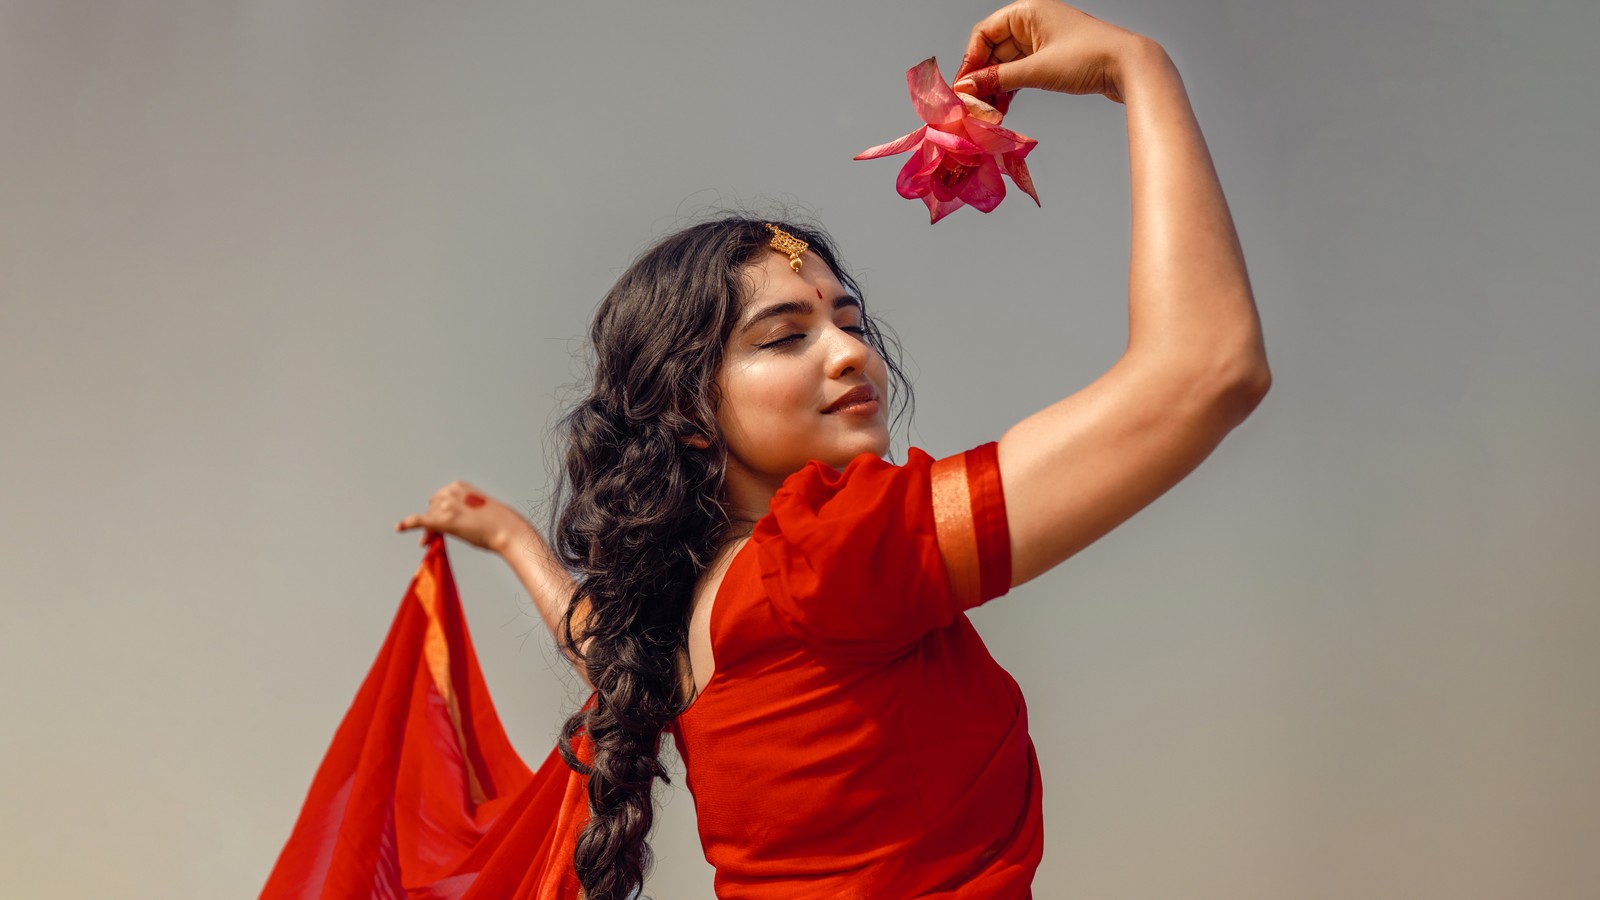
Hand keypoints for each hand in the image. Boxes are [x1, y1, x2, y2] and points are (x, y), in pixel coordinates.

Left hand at [394, 480, 532, 553]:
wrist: (507, 530)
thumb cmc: (499, 523)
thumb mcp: (479, 508)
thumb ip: (463, 510)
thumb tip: (454, 522)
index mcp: (459, 485)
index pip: (440, 499)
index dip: (438, 513)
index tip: (438, 524)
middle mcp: (450, 492)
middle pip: (432, 508)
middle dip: (433, 521)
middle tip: (434, 538)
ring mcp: (446, 505)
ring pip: (428, 518)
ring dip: (429, 529)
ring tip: (433, 541)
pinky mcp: (442, 520)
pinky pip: (418, 521)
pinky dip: (407, 524)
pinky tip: (399, 528)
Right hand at [952, 0, 1151, 104]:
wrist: (1130, 67)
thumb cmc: (1089, 58)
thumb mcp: (1038, 70)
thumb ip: (998, 79)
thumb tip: (966, 89)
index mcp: (1027, 12)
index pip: (984, 33)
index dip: (970, 60)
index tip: (963, 88)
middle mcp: (1032, 22)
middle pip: (993, 50)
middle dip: (982, 78)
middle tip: (972, 106)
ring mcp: (1042, 41)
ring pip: (1006, 65)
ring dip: (995, 88)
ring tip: (987, 113)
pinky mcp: (1051, 59)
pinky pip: (1021, 73)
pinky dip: (1011, 89)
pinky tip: (1003, 109)